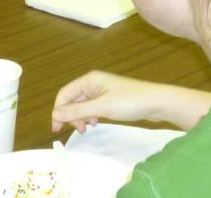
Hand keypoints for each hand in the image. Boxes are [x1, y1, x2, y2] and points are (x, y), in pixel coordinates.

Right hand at [51, 71, 170, 133]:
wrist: (155, 102)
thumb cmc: (129, 102)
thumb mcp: (101, 107)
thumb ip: (77, 111)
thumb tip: (55, 114)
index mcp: (90, 80)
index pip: (65, 93)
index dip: (58, 110)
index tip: (57, 129)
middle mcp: (93, 83)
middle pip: (72, 100)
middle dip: (71, 116)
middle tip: (79, 130)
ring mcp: (101, 91)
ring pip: (81, 106)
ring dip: (80, 118)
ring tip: (88, 128)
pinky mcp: (108, 99)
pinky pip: (91, 108)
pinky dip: (89, 116)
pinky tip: (96, 123)